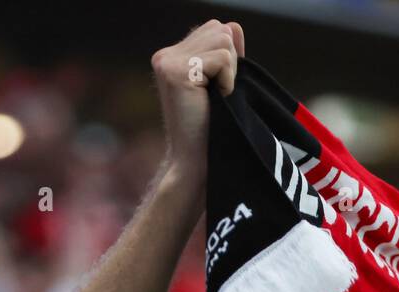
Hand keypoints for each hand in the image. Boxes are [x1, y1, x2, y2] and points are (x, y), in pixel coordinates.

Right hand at [151, 20, 244, 187]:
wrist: (194, 159)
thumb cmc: (208, 126)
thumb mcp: (219, 82)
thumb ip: (225, 53)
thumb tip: (234, 26)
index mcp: (170, 56)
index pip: (214, 29)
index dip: (227, 57)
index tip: (217, 88)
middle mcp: (164, 55)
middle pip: (219, 29)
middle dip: (229, 61)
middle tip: (216, 94)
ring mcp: (167, 62)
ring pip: (223, 39)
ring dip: (229, 71)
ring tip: (215, 96)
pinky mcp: (177, 72)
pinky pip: (223, 58)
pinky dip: (228, 81)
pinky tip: (215, 99)